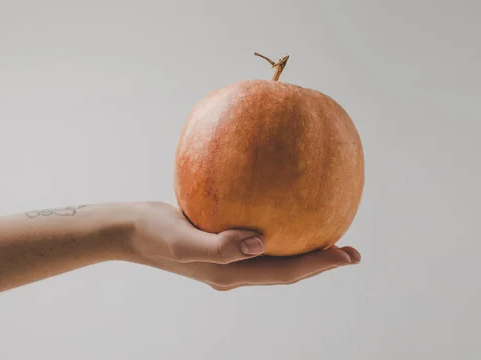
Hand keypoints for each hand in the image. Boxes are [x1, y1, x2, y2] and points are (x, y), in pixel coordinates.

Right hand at [127, 201, 359, 290]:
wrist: (130, 231)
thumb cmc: (152, 234)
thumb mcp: (181, 241)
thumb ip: (218, 246)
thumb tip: (261, 242)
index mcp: (232, 274)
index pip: (286, 273)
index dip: (319, 266)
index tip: (348, 255)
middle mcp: (236, 270)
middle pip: (288, 270)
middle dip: (320, 262)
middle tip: (351, 251)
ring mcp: (229, 259)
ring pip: (276, 256)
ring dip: (303, 249)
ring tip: (328, 233)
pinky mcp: (222, 242)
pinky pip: (257, 237)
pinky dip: (279, 229)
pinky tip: (283, 206)